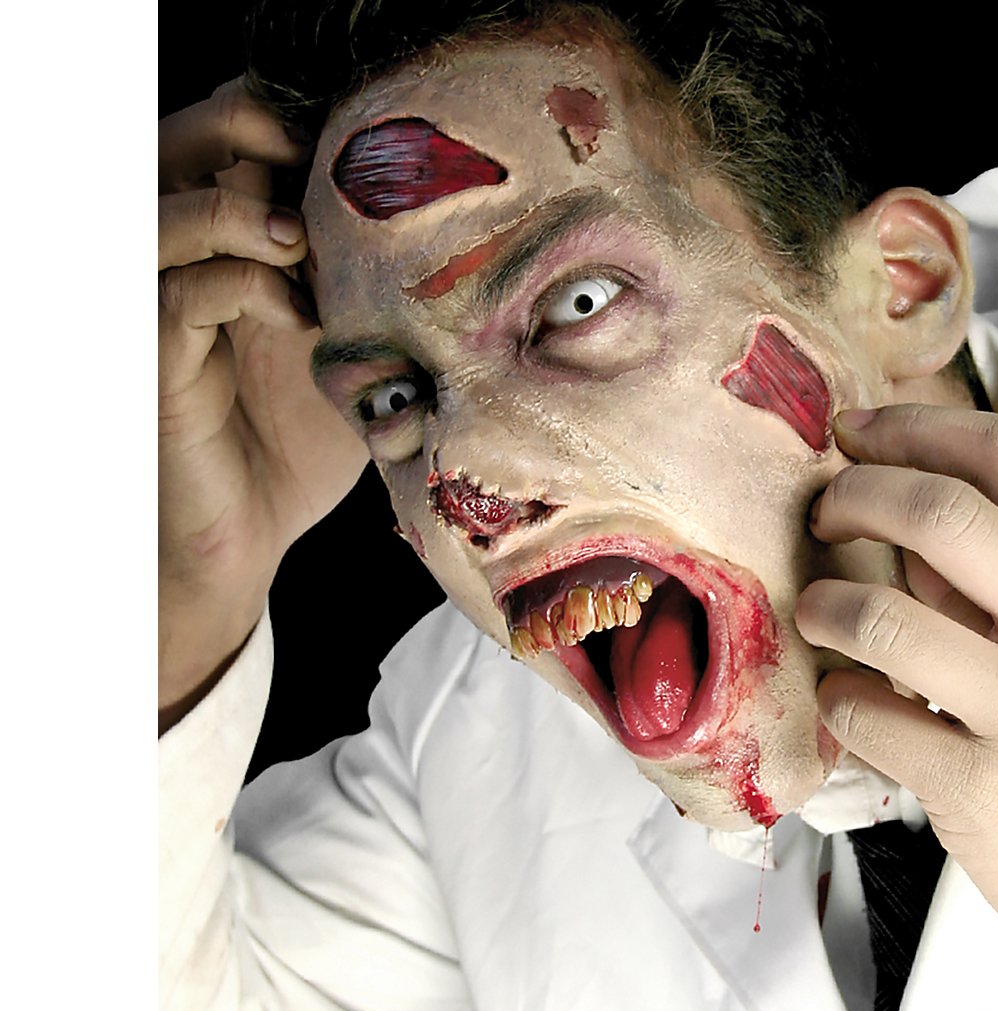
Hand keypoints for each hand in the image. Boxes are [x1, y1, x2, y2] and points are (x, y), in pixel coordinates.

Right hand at [159, 80, 368, 729]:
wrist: (246, 533)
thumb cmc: (299, 443)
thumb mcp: (351, 354)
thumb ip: (373, 293)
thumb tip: (467, 249)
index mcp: (234, 237)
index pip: (243, 126)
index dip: (299, 115)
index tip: (377, 149)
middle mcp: (188, 252)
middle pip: (198, 131)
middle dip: (265, 129)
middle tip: (333, 170)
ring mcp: (162, 300)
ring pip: (172, 199)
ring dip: (246, 206)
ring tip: (307, 239)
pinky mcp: (154, 355)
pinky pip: (180, 290)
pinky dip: (242, 282)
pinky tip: (298, 315)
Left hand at [795, 404, 997, 939]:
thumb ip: (986, 569)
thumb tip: (892, 497)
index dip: (917, 431)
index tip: (856, 431)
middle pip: (943, 515)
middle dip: (857, 497)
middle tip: (822, 513)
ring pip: (885, 617)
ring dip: (826, 604)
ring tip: (817, 613)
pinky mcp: (982, 785)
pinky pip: (865, 713)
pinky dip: (837, 699)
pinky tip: (847, 702)